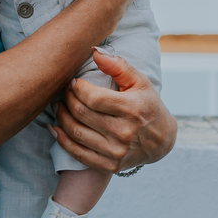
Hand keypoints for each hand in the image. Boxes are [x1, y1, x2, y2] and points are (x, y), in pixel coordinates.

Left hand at [51, 49, 176, 174]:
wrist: (161, 140)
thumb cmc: (147, 105)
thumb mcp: (139, 82)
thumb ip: (118, 66)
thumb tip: (94, 52)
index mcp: (132, 109)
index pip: (93, 98)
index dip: (77, 88)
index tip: (73, 82)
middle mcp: (125, 133)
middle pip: (82, 114)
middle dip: (67, 100)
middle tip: (63, 92)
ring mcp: (117, 152)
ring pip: (76, 133)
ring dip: (61, 118)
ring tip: (58, 106)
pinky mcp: (110, 166)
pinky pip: (78, 154)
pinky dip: (63, 141)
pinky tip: (56, 128)